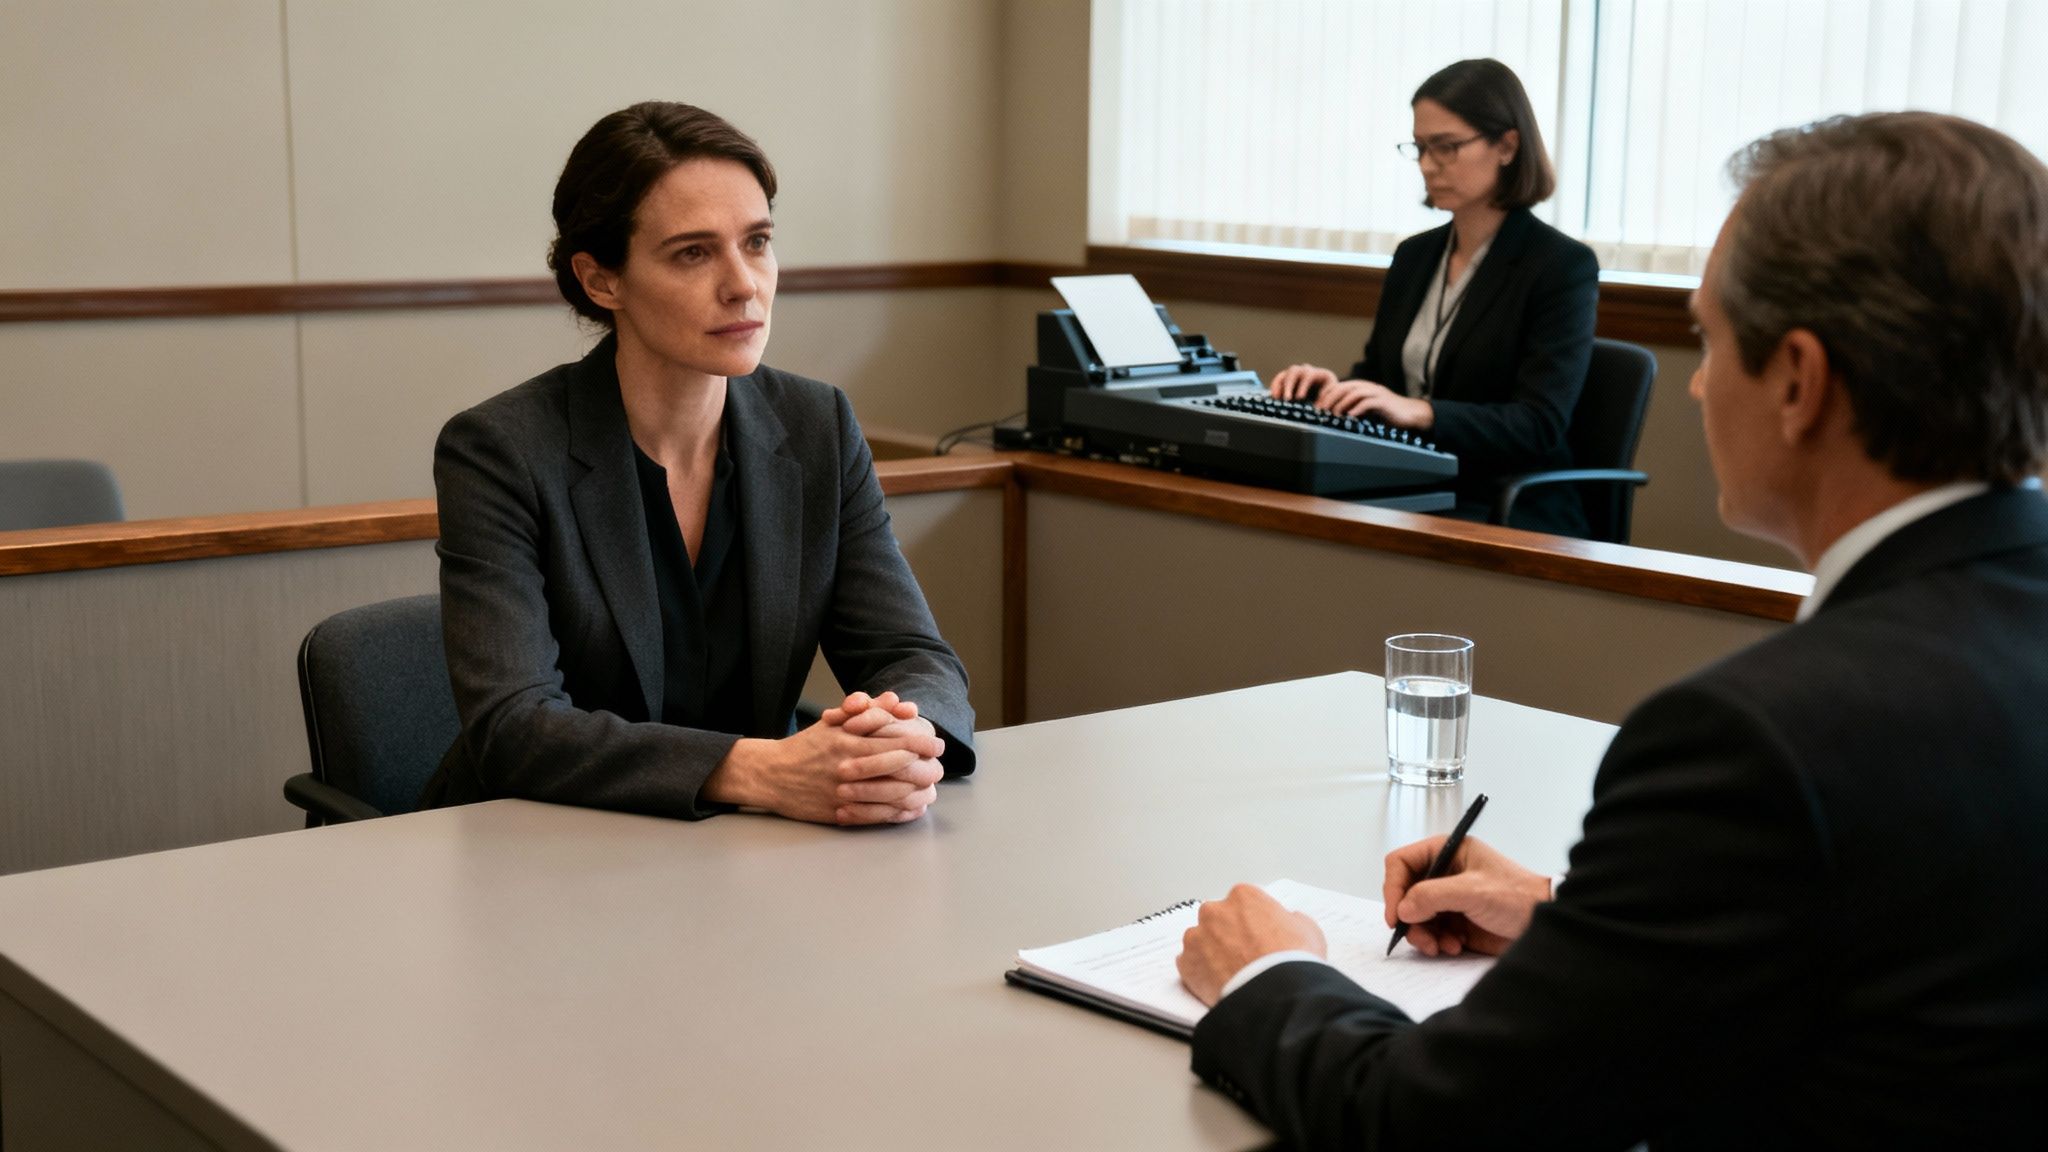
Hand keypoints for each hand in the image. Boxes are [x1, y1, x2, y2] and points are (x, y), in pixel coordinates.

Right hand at [702, 691, 945, 826]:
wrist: (771, 774)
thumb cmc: (806, 746)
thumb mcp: (834, 722)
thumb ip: (867, 711)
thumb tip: (896, 700)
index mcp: (847, 741)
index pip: (893, 741)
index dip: (920, 744)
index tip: (937, 744)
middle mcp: (847, 767)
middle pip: (896, 769)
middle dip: (924, 767)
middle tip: (940, 766)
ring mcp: (843, 792)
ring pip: (889, 794)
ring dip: (915, 791)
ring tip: (930, 788)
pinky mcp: (838, 812)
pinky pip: (874, 815)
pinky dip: (896, 813)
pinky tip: (910, 808)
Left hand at [1176, 884, 1327, 1005]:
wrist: (1276, 994)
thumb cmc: (1293, 960)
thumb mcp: (1307, 929)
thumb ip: (1290, 919)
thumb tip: (1287, 922)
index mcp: (1243, 896)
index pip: (1242, 904)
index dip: (1252, 922)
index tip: (1257, 937)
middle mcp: (1215, 911)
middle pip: (1217, 919)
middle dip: (1227, 934)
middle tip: (1243, 956)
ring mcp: (1197, 937)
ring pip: (1200, 941)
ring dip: (1211, 952)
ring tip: (1231, 973)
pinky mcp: (1186, 963)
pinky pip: (1190, 964)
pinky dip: (1200, 973)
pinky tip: (1218, 983)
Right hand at [1268, 364, 1338, 401]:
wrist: (1326, 392)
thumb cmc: (1331, 394)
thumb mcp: (1333, 395)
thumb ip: (1327, 399)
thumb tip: (1320, 406)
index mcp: (1318, 373)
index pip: (1308, 375)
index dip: (1303, 386)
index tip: (1300, 397)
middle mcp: (1306, 370)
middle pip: (1294, 371)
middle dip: (1289, 385)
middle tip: (1287, 399)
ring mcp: (1296, 374)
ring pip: (1285, 374)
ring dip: (1280, 386)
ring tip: (1277, 398)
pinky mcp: (1288, 378)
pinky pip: (1279, 379)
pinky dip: (1275, 387)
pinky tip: (1274, 397)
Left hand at [1315, 379, 1434, 429]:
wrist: (1410, 414)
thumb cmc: (1387, 413)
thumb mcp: (1367, 409)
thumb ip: (1354, 408)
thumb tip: (1335, 415)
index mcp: (1362, 387)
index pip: (1340, 386)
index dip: (1327, 394)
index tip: (1317, 405)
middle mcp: (1368, 387)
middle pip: (1344, 387)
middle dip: (1330, 398)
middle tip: (1320, 409)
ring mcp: (1376, 393)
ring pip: (1354, 393)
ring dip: (1341, 403)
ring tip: (1332, 413)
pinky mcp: (1384, 402)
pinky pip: (1368, 402)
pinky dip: (1357, 409)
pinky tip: (1349, 416)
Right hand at [1382, 835, 1551, 956]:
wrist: (1545, 923)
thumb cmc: (1519, 896)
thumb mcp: (1474, 891)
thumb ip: (1433, 895)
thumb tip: (1402, 908)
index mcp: (1447, 852)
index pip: (1401, 862)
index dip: (1393, 887)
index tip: (1396, 914)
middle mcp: (1443, 873)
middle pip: (1404, 893)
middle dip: (1409, 917)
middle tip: (1420, 936)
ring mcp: (1448, 898)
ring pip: (1414, 916)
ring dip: (1423, 934)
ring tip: (1442, 945)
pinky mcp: (1454, 920)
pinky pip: (1430, 932)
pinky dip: (1436, 942)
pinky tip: (1455, 945)